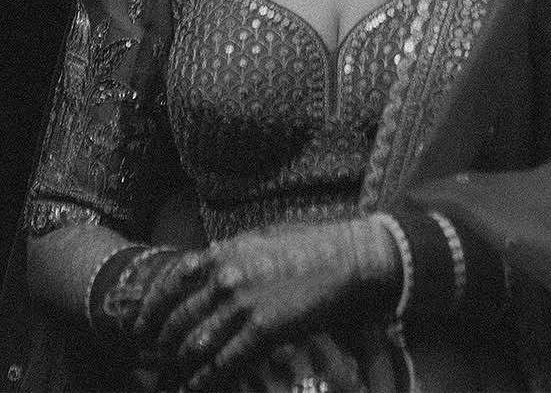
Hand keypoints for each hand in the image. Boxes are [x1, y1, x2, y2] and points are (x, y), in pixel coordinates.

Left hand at [133, 219, 397, 388]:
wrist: (346, 258)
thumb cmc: (308, 245)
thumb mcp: (262, 237)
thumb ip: (230, 253)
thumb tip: (205, 264)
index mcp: (225, 253)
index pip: (170, 283)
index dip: (149, 310)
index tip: (139, 327)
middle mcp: (227, 278)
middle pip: (177, 320)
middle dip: (160, 344)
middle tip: (153, 359)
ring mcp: (244, 305)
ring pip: (194, 344)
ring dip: (179, 365)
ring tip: (173, 376)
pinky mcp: (263, 330)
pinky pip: (223, 363)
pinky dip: (204, 379)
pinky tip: (196, 387)